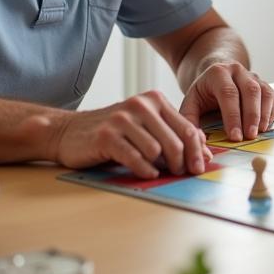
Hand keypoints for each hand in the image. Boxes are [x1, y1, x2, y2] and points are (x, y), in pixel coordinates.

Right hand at [51, 90, 212, 179]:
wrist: (69, 131)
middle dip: (183, 162)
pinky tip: (149, 174)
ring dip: (162, 166)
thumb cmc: (113, 132)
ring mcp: (123, 119)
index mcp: (154, 100)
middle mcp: (140, 105)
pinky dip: (144, 169)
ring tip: (160, 172)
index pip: (186, 127)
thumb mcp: (145, 126)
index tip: (201, 167)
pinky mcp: (107, 136)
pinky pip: (135, 157)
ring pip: (157, 150)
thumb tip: (204, 152)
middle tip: (182, 174)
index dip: (197, 150)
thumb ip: (172, 133)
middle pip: (175, 140)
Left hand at [179, 61, 273, 142]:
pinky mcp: (264, 84)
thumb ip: (190, 123)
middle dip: (252, 115)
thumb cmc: (203, 93)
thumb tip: (201, 149)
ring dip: (265, 113)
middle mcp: (238, 71)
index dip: (233, 116)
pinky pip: (273, 96)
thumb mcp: (190, 103)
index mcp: (218, 73)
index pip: (228, 93)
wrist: (217, 74)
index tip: (235, 137)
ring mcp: (253, 76)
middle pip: (251, 90)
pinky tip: (273, 126)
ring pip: (265, 91)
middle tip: (251, 136)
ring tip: (261, 132)